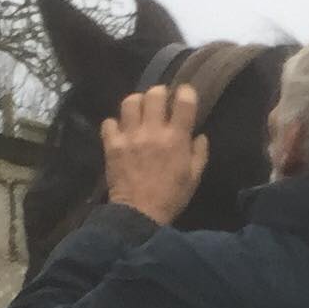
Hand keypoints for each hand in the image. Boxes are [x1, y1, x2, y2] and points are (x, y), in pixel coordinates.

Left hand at [101, 82, 208, 225]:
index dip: (185, 92)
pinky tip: (120, 131)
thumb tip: (199, 135)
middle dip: (159, 92)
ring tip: (138, 111)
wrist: (139, 215)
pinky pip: (109, 122)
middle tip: (160, 100)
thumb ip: (199, 153)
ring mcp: (130, 136)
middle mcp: (153, 131)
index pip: (183, 102)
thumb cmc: (171, 197)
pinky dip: (114, 124)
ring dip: (136, 103)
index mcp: (176, 139)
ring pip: (130, 102)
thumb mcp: (194, 178)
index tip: (184, 94)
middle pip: (154, 94)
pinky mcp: (111, 144)